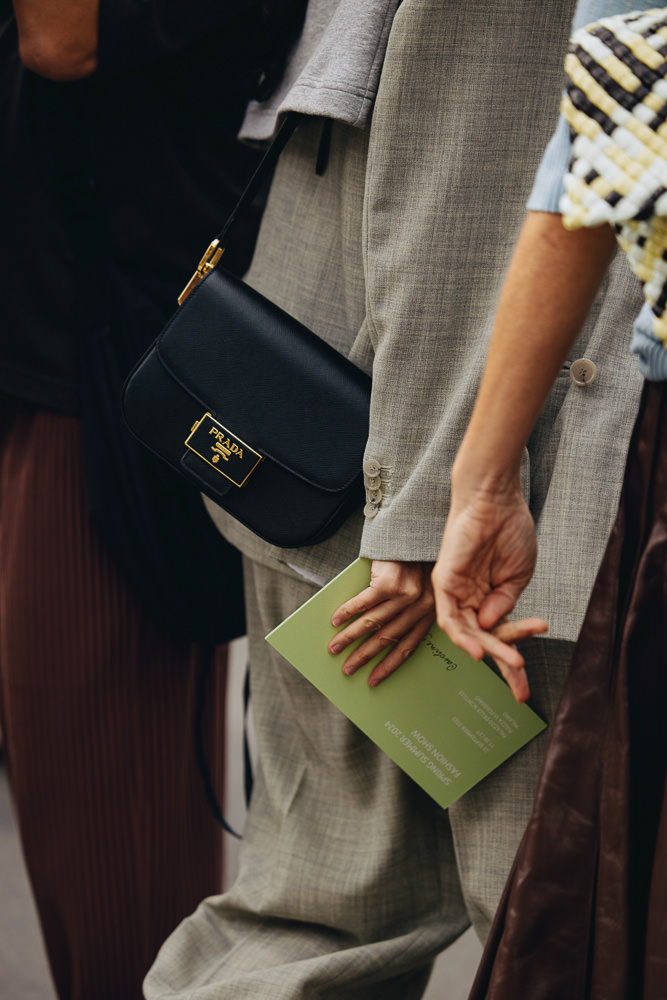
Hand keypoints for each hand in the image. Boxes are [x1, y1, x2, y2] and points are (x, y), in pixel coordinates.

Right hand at [328, 560, 434, 686]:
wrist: (414, 529)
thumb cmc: (416, 559)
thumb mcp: (422, 587)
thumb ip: (407, 610)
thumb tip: (377, 636)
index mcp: (430, 613)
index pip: (407, 647)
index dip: (389, 666)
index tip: (374, 681)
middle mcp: (420, 607)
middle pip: (386, 639)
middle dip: (364, 656)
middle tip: (348, 669)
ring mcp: (405, 595)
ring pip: (372, 624)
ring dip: (350, 638)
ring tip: (334, 648)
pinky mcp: (389, 582)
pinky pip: (362, 603)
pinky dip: (346, 613)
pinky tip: (335, 621)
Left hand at [431, 486, 546, 702]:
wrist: (496, 500)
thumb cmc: (510, 531)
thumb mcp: (517, 576)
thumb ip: (505, 604)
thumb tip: (491, 628)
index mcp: (491, 599)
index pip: (500, 638)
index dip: (512, 664)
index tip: (523, 692)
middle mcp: (471, 600)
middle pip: (484, 642)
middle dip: (504, 666)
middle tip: (522, 691)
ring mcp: (457, 593)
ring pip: (469, 634)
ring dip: (492, 651)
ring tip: (514, 663)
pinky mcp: (444, 583)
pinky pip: (449, 618)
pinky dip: (464, 636)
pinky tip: (480, 649)